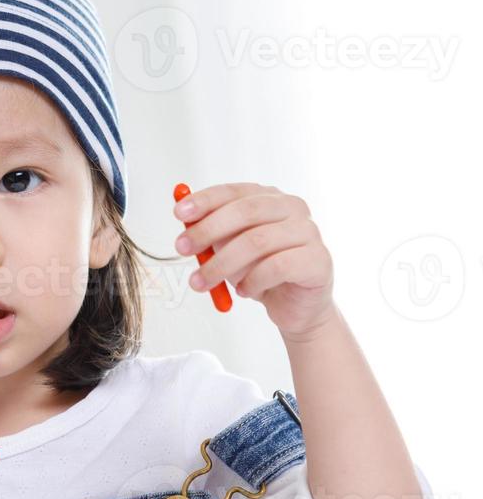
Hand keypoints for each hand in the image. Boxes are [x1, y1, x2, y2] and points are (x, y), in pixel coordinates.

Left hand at [173, 181, 335, 340]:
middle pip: (245, 211)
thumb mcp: (228, 249)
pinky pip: (278, 267)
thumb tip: (185, 225)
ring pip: (257, 241)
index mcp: (269, 198)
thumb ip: (210, 235)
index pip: (234, 191)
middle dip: (208, 230)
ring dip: (222, 264)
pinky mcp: (318, 260)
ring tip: (203, 283)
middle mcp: (292, 208)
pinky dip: (253, 281)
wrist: (295, 306)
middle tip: (183, 249)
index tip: (179, 214)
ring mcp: (309, 232)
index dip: (205, 200)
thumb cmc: (260, 272)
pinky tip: (243, 291)